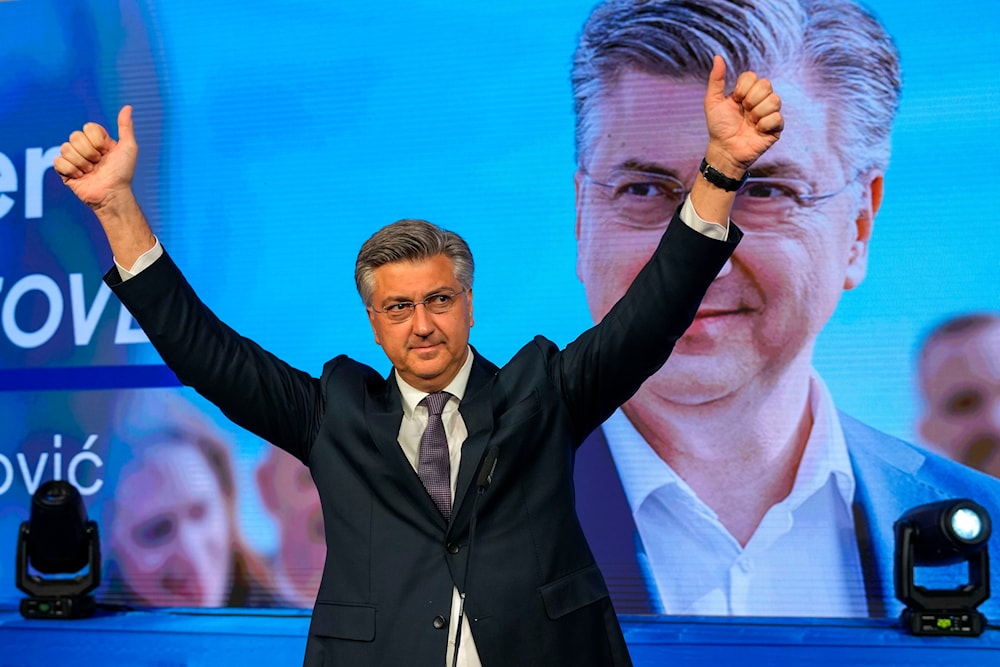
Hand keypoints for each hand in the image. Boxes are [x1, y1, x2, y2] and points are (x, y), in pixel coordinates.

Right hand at [54, 105, 137, 210]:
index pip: (88, 127)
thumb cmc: (123, 173)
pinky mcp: (64, 171)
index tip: (106, 151)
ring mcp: (73, 159)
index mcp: (97, 140)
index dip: (97, 140)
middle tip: (99, 164)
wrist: (113, 194)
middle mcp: (84, 147)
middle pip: (75, 136)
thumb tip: (127, 107)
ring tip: (91, 172)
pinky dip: (71, 170)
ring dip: (82, 163)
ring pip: (65, 148)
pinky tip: (81, 177)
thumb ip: (126, 127)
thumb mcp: (129, 148)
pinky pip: (58, 161)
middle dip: (89, 152)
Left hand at [703, 56, 782, 175]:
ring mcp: (769, 113)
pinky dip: (764, 124)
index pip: (753, 76)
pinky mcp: (776, 128)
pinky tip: (757, 131)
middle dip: (751, 99)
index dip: (744, 87)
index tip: (735, 100)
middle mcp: (760, 100)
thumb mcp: (712, 102)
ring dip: (758, 112)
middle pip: (766, 84)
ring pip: (775, 100)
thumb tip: (718, 56)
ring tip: (750, 122)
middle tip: (743, 111)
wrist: (724, 150)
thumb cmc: (718, 127)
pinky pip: (777, 118)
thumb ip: (716, 80)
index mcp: (747, 92)